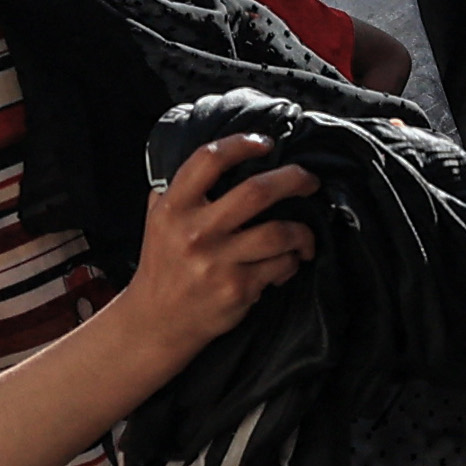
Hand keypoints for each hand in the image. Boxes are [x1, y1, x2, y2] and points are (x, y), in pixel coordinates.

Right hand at [118, 134, 318, 362]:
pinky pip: (281, 265)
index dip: (242, 144)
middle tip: (308, 181)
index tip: (265, 144)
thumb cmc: (164, 266)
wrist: (157, 321)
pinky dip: (291, 262)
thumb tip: (214, 158)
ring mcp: (217, 262)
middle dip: (294, 180)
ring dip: (302, 232)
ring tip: (304, 234)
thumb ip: (176, 190)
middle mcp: (195, 232)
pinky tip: (287, 263)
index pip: (209, 160)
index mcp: (173, 208)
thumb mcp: (157, 221)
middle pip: (257, 192)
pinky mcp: (238, 289)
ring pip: (280, 232)